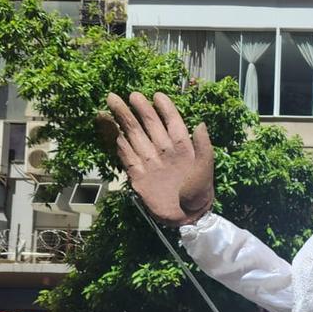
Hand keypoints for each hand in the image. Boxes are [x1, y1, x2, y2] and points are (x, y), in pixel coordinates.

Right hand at [97, 92, 214, 226]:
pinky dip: (114, 138)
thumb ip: (204, 147)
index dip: (166, 109)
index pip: (173, 122)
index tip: (156, 94)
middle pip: (149, 124)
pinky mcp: (137, 173)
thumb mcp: (206, 169)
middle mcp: (163, 150)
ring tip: (112, 101)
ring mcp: (149, 160)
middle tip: (127, 94)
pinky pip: (124, 152)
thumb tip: (200, 123)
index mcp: (182, 147)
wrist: (187, 217)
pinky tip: (105, 124)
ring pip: (134, 134)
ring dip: (123, 118)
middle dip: (138, 108)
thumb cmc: (199, 193)